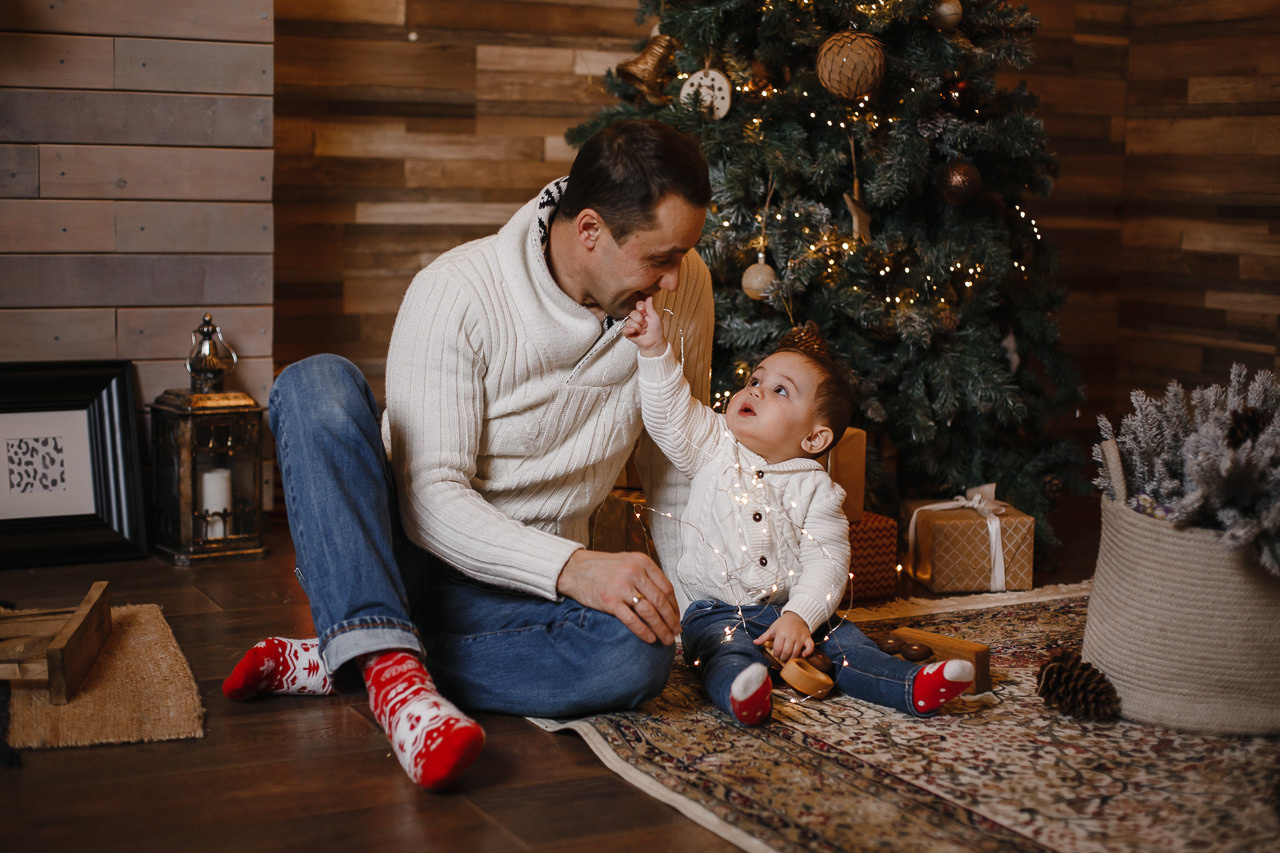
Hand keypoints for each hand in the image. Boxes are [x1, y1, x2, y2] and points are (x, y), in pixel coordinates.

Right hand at [556, 548, 680, 644]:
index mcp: (642, 562)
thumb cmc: (601, 568)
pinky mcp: (610, 601)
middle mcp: (634, 573)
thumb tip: (664, 598)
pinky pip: (632, 620)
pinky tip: (650, 638)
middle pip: (661, 601)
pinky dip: (644, 631)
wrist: (574, 569)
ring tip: (667, 639)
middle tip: (676, 631)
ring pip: (650, 612)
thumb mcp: (627, 562)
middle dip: (671, 620)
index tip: (677, 617)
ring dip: (661, 629)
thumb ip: (645, 575)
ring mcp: (622, 587)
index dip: (674, 605)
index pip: (666, 587)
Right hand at [622, 297, 666, 357]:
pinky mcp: (628, 333)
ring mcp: (632, 325)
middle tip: (646, 325)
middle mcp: (636, 318)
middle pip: (633, 313)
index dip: (641, 308)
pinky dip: (630, 330)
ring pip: (629, 321)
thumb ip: (650, 307)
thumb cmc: (656, 330)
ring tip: (643, 331)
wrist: (655, 343)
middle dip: (640, 320)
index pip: (638, 305)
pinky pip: (624, 329)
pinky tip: (635, 331)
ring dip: (638, 327)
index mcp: (643, 313)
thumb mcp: (655, 317)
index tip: (646, 313)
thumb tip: (649, 297)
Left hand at [755, 612, 813, 661]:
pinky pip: (810, 647)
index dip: (776, 654)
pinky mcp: (807, 638)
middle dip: (783, 658)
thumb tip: (755, 642)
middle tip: (782, 658)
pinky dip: (807, 652)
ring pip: (796, 652)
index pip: (777, 649)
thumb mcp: (772, 628)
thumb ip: (764, 637)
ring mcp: (800, 637)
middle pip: (786, 652)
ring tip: (789, 658)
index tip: (776, 655)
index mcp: (781, 633)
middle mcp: (791, 636)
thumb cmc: (783, 623)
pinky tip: (803, 655)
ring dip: (792, 658)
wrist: (796, 616)